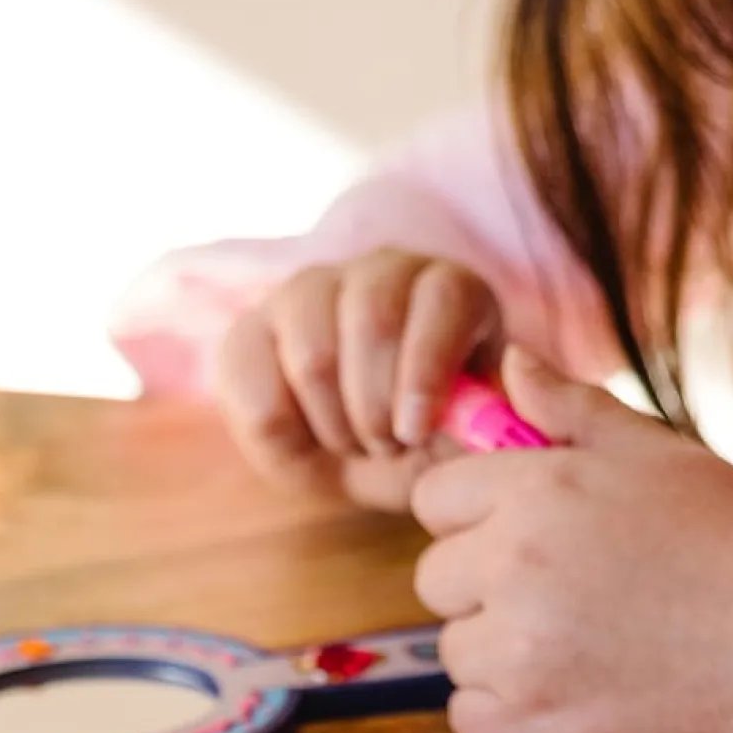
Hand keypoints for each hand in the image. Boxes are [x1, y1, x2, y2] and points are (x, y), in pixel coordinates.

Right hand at [213, 249, 501, 510]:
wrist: (354, 460)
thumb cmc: (423, 444)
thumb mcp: (465, 445)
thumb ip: (478, 430)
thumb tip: (482, 419)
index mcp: (451, 290)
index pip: (443, 297)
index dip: (428, 366)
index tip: (417, 430)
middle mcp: (381, 271)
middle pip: (374, 318)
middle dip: (378, 407)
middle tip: (388, 447)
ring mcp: (310, 290)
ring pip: (313, 352)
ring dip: (335, 423)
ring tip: (355, 444)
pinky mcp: (250, 328)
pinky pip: (252, 378)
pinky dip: (282, 431)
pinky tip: (306, 440)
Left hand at [409, 347, 732, 732]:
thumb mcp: (662, 455)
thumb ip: (574, 409)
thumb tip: (510, 364)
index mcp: (538, 491)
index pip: (435, 499)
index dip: (478, 516)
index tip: (533, 538)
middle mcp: (514, 567)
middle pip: (435, 577)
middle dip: (485, 585)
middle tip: (568, 596)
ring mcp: (518, 653)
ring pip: (456, 650)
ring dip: (501, 651)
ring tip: (585, 647)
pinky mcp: (531, 726)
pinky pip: (470, 718)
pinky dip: (509, 714)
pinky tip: (574, 693)